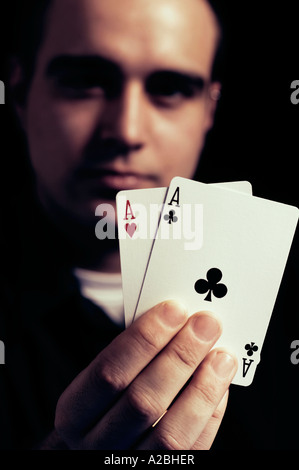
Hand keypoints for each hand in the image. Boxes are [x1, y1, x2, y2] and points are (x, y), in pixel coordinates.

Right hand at [53, 301, 236, 449]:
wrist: (105, 448)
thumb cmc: (107, 403)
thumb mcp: (100, 380)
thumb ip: (129, 357)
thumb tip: (175, 321)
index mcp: (74, 414)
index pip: (107, 373)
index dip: (143, 340)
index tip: (175, 309)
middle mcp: (97, 446)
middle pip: (142, 402)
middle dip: (180, 357)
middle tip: (207, 324)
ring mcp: (131, 467)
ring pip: (170, 434)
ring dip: (202, 389)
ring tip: (222, 356)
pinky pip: (192, 452)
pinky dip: (210, 416)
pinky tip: (219, 385)